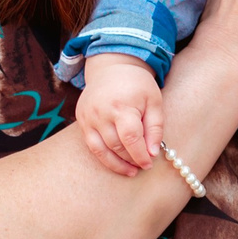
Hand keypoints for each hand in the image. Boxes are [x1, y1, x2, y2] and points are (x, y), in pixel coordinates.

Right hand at [76, 54, 164, 176]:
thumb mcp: (154, 101)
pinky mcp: (82, 120)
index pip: (130, 138)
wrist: (111, 67)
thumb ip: (155, 128)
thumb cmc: (137, 85)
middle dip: (130, 159)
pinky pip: (91, 145)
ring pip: (101, 149)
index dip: (140, 155)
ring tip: (131, 170)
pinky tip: (117, 162)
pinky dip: (104, 157)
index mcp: (122, 105)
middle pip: (116, 145)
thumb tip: (152, 153)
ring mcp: (88, 116)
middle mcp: (101, 112)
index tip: (148, 164)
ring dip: (116, 164)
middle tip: (142, 166)